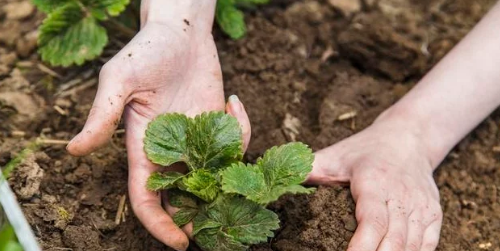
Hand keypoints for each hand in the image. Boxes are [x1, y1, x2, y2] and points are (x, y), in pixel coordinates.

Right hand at [66, 12, 250, 250]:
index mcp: (143, 147)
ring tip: (242, 186)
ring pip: (211, 177)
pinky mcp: (218, 124)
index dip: (159, 224)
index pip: (146, 196)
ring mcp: (197, 138)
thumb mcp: (119, 80)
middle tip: (220, 230)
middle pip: (182, 196)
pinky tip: (235, 102)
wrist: (179, 32)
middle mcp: (170, 149)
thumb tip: (74, 150)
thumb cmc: (146, 51)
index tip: (180, 243)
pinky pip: (234, 143)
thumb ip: (102, 116)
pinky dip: (242, 131)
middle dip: (198, 216)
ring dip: (226, 185)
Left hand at [308, 117, 442, 250]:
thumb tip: (277, 183)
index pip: (372, 221)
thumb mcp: (334, 155)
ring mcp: (421, 206)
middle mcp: (401, 195)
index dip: (361, 248)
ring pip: (413, 246)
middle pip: (394, 241)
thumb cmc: (366, 150)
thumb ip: (308, 169)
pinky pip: (428, 245)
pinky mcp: (434, 214)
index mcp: (374, 181)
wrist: (409, 137)